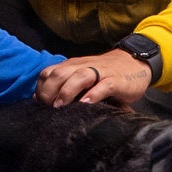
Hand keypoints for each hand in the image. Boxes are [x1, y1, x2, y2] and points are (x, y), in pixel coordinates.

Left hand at [36, 49, 151, 108]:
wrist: (134, 62)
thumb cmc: (104, 75)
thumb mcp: (81, 77)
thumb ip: (62, 85)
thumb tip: (37, 99)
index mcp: (72, 66)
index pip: (48, 73)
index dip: (41, 89)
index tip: (40, 105)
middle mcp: (83, 66)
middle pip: (60, 73)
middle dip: (50, 91)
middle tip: (49, 109)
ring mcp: (101, 72)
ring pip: (80, 76)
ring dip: (67, 91)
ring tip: (61, 107)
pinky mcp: (116, 81)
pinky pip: (104, 85)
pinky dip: (94, 94)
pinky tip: (86, 104)